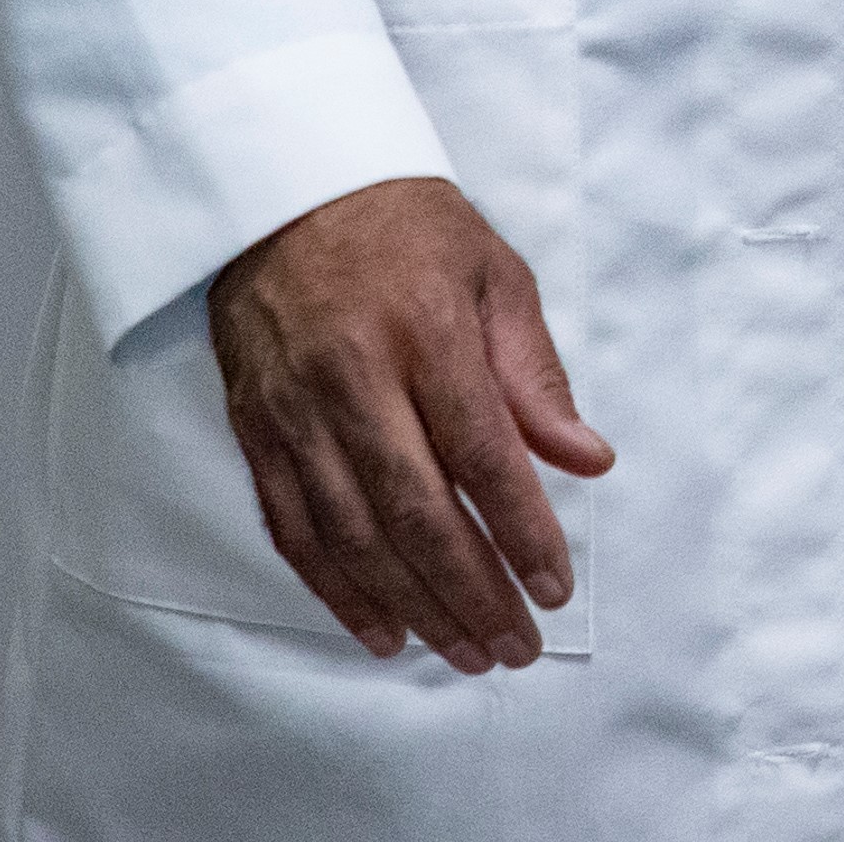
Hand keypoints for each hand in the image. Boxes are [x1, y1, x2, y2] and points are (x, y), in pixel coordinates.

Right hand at [208, 176, 611, 671]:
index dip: (522, 530)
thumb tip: (587, 459)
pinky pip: (295, 530)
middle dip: (472, 591)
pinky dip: (337, 590)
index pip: (483, 454)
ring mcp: (295, 412)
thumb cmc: (406, 227)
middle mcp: (354, 379)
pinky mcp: (256, 433)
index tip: (556, 585)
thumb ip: (535, 374)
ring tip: (465, 650)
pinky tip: (381, 627)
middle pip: (416, 512)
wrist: (282, 192)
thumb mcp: (495, 272)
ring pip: (354, 535)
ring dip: (413, 605)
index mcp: (426, 331)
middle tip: (517, 644)